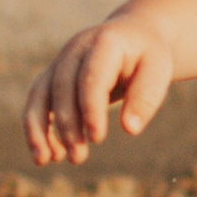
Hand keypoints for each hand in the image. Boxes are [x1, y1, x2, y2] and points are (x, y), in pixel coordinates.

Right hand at [24, 18, 175, 165]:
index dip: (91, 108)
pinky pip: (36, 101)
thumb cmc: (148, 57)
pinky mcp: (53, 75)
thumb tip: (129, 129)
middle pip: (62, 87)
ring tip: (48, 160)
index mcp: (105, 42)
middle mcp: (76, 48)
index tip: (97, 138)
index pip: (91, 77)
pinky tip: (49, 154)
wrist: (134, 36)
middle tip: (79, 158)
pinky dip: (37, 127)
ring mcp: (60, 60)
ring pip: (40, 94)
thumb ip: (146, 97)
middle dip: (68, 125)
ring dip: (40, 128)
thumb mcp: (159, 71)